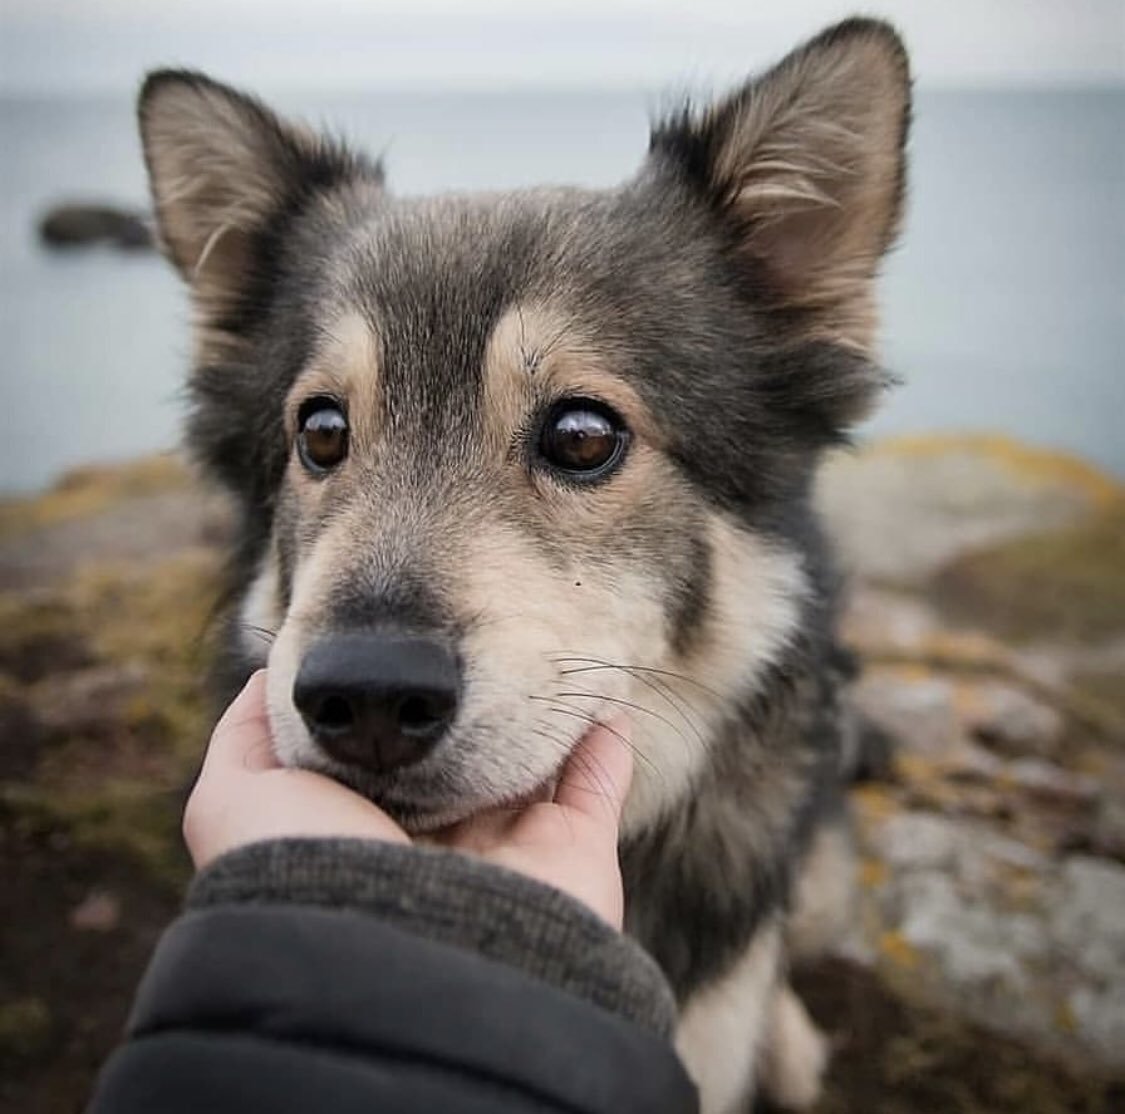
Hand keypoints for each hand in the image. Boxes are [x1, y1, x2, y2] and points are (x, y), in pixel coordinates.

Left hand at [183, 671, 633, 927]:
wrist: (396, 950)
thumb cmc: (310, 864)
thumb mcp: (236, 795)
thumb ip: (251, 733)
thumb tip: (273, 673)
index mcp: (365, 830)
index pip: (387, 756)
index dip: (394, 707)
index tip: (405, 647)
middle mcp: (438, 842)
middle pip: (465, 757)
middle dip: (474, 704)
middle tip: (486, 633)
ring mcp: (510, 851)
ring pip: (535, 765)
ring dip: (547, 711)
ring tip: (554, 645)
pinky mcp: (572, 853)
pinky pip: (600, 780)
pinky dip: (607, 737)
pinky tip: (605, 689)